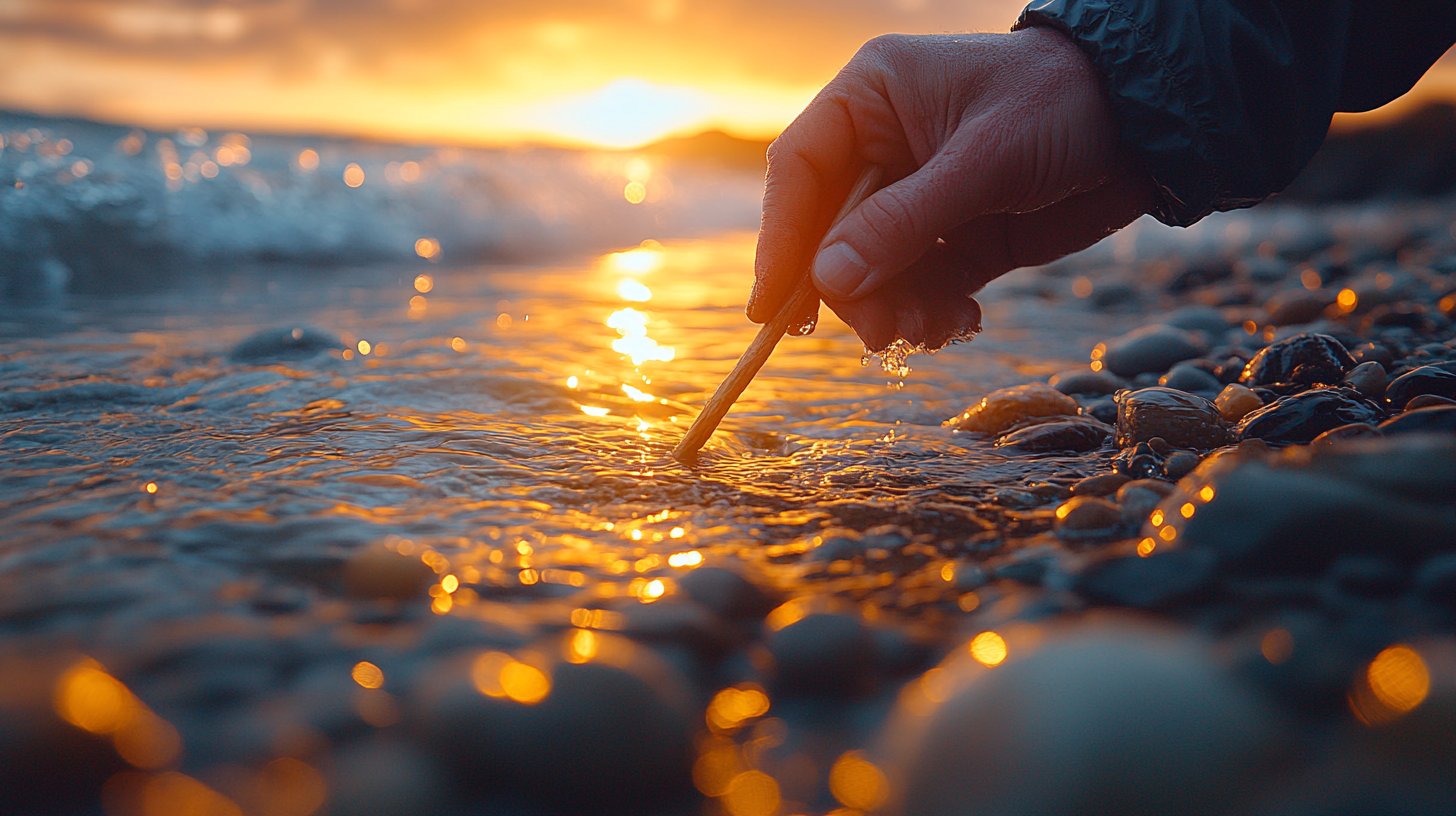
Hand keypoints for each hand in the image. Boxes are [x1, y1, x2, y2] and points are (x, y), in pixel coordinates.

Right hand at [749, 27, 1154, 351]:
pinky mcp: (956, 236)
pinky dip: (930, 312)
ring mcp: (920, 195)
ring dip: (893, 310)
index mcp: (873, 99)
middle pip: (830, 233)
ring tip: (929, 331)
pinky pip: (918, 286)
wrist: (1155, 126)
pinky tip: (960, 319)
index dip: (780, 240)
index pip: (799, 171)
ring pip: (873, 270)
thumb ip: (902, 223)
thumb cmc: (1064, 107)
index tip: (771, 307)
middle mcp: (885, 146)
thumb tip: (825, 281)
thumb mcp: (983, 162)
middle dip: (851, 290)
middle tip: (880, 334)